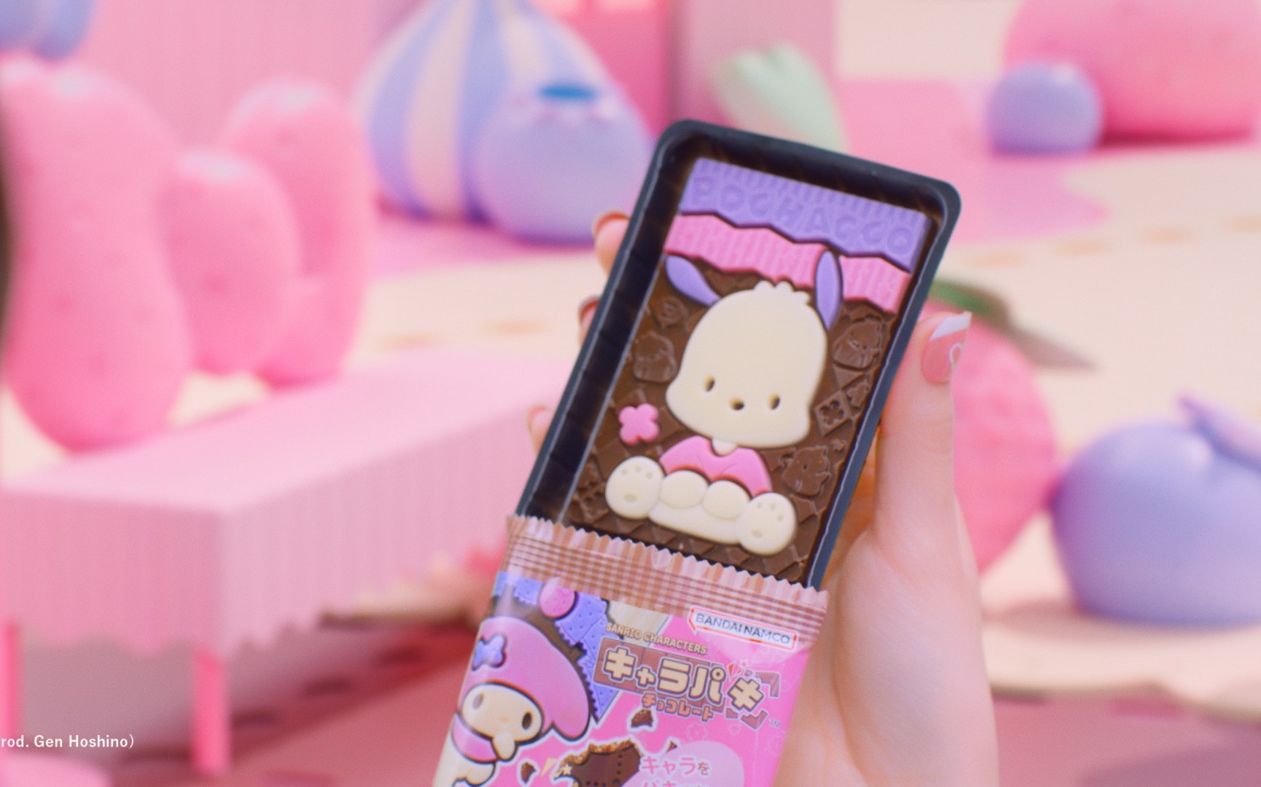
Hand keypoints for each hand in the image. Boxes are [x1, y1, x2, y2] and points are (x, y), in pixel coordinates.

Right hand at [528, 213, 997, 785]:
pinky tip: (548, 452)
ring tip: (577, 344)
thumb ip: (918, 442)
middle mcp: (762, 505)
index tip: (700, 231)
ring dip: (600, 398)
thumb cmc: (926, 679)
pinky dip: (569, 494)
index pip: (779, 368)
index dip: (739, 299)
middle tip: (610, 265)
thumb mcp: (925, 548)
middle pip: (694, 401)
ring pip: (640, 459)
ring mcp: (705, 553)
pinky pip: (605, 539)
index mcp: (833, 475)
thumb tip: (943, 322)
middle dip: (649, 330)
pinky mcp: (662, 608)